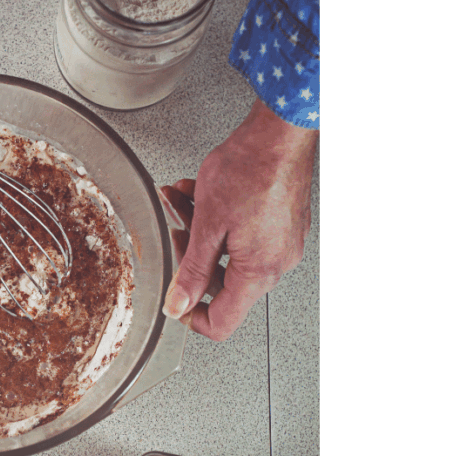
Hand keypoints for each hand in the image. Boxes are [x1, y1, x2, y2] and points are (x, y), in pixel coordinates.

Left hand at [161, 98, 317, 340]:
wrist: (279, 133)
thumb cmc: (251, 169)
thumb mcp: (207, 225)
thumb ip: (192, 271)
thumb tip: (178, 305)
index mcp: (258, 272)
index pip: (222, 322)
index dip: (191, 315)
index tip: (174, 297)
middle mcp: (276, 262)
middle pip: (222, 282)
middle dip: (190, 255)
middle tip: (176, 229)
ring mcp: (281, 242)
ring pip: (228, 251)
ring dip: (199, 228)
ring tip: (182, 201)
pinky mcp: (282, 222)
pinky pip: (243, 233)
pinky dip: (218, 217)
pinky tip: (199, 193)